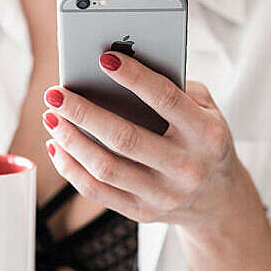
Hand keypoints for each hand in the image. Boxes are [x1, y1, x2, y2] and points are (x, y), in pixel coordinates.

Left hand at [41, 52, 270, 270]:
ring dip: (71, 140)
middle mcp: (187, 168)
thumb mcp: (207, 111)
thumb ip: (175, 88)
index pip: (166, 100)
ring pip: (106, 168)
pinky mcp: (143, 213)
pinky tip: (57, 146)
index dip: (134, 77)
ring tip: (51, 117)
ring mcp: (164, 195)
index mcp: (207, 135)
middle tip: (55, 93)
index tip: (103, 57)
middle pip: (125, 138)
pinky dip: (71, 168)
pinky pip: (98, 191)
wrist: (219, 200)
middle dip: (84, 113)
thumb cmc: (203, 140)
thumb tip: (119, 69)